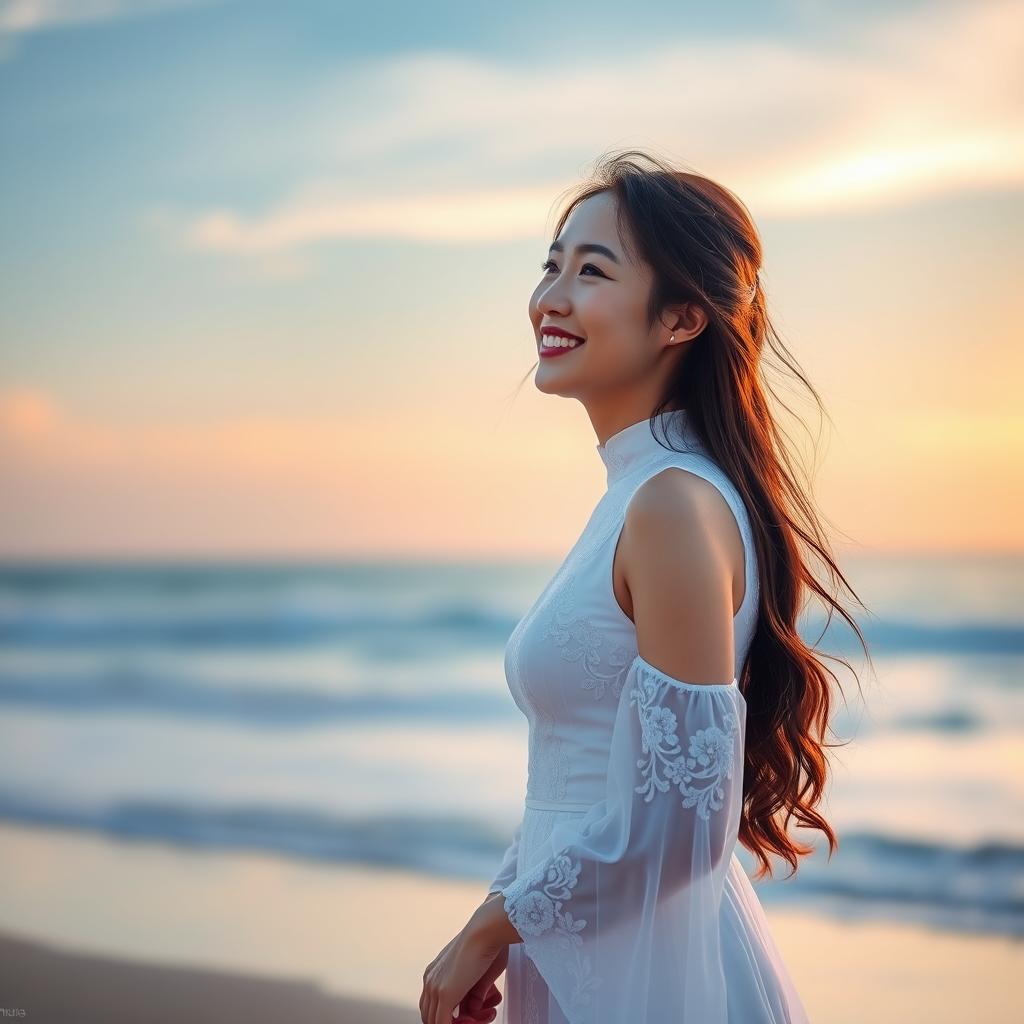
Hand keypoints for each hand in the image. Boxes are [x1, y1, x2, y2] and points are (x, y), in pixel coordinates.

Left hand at [420, 895, 518, 1023]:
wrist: (484, 931)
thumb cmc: (485, 943)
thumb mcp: (475, 971)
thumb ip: (472, 992)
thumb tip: (474, 1008)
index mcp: (434, 972)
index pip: (431, 1004)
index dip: (446, 1015)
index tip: (465, 1015)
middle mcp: (430, 979)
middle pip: (430, 1015)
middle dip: (449, 1022)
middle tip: (471, 1020)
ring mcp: (435, 987)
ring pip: (435, 1022)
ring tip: (475, 1020)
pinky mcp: (445, 995)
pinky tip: (470, 1023)